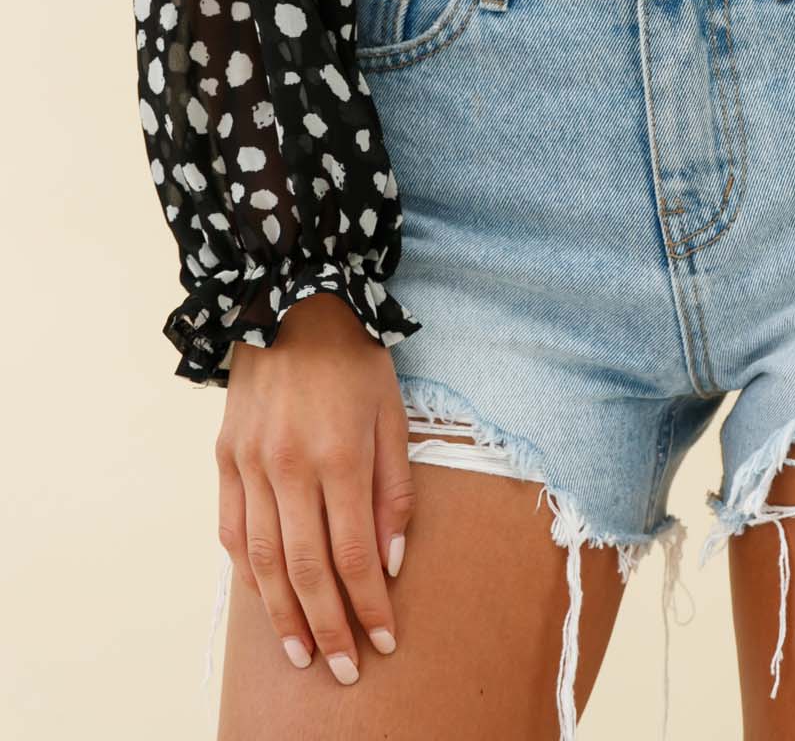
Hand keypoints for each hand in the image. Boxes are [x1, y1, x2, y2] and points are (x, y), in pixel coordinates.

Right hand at [214, 290, 415, 683]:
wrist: (290, 299)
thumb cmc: (353, 357)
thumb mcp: (392, 412)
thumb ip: (393, 489)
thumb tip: (391, 560)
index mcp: (339, 454)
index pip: (355, 552)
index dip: (370, 605)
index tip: (384, 640)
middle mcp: (289, 465)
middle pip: (306, 569)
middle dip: (328, 626)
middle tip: (344, 668)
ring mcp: (250, 464)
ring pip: (263, 560)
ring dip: (282, 615)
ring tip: (302, 653)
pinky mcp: (225, 458)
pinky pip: (233, 530)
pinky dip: (248, 572)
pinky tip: (264, 599)